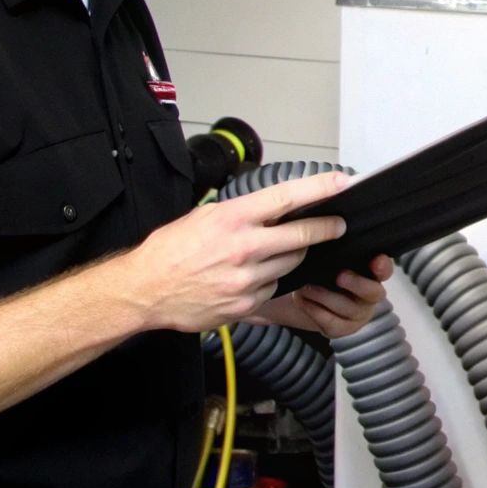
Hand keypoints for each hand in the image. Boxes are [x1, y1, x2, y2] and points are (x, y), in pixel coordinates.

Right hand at [118, 171, 348, 331]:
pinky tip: (251, 277)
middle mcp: (243, 248)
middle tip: (337, 225)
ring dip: (292, 256)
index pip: (286, 198)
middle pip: (301, 236)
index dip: (319, 188)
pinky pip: (273, 288)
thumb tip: (274, 207)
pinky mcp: (245, 305)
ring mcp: (246, 280)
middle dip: (325, 229)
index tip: (342, 182)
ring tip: (276, 251)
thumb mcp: (204, 217)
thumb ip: (240, 213)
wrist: (145, 290)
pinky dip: (270, 280)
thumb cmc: (170, 250)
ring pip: (291, 264)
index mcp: (232, 219)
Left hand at [253, 255, 393, 337]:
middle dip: (356, 284)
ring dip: (326, 296)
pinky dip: (315, 311)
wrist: (297, 293)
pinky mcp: (341, 330)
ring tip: (307, 286)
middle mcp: (369, 295)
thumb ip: (336, 247)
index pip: (385, 270)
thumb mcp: (326, 255)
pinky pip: (332, 323)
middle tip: (339, 275)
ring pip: (348, 309)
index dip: (383, 266)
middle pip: (373, 293)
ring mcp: (357, 315)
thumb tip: (330, 227)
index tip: (376, 259)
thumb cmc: (317, 269)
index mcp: (371, 274)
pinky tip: (301, 299)